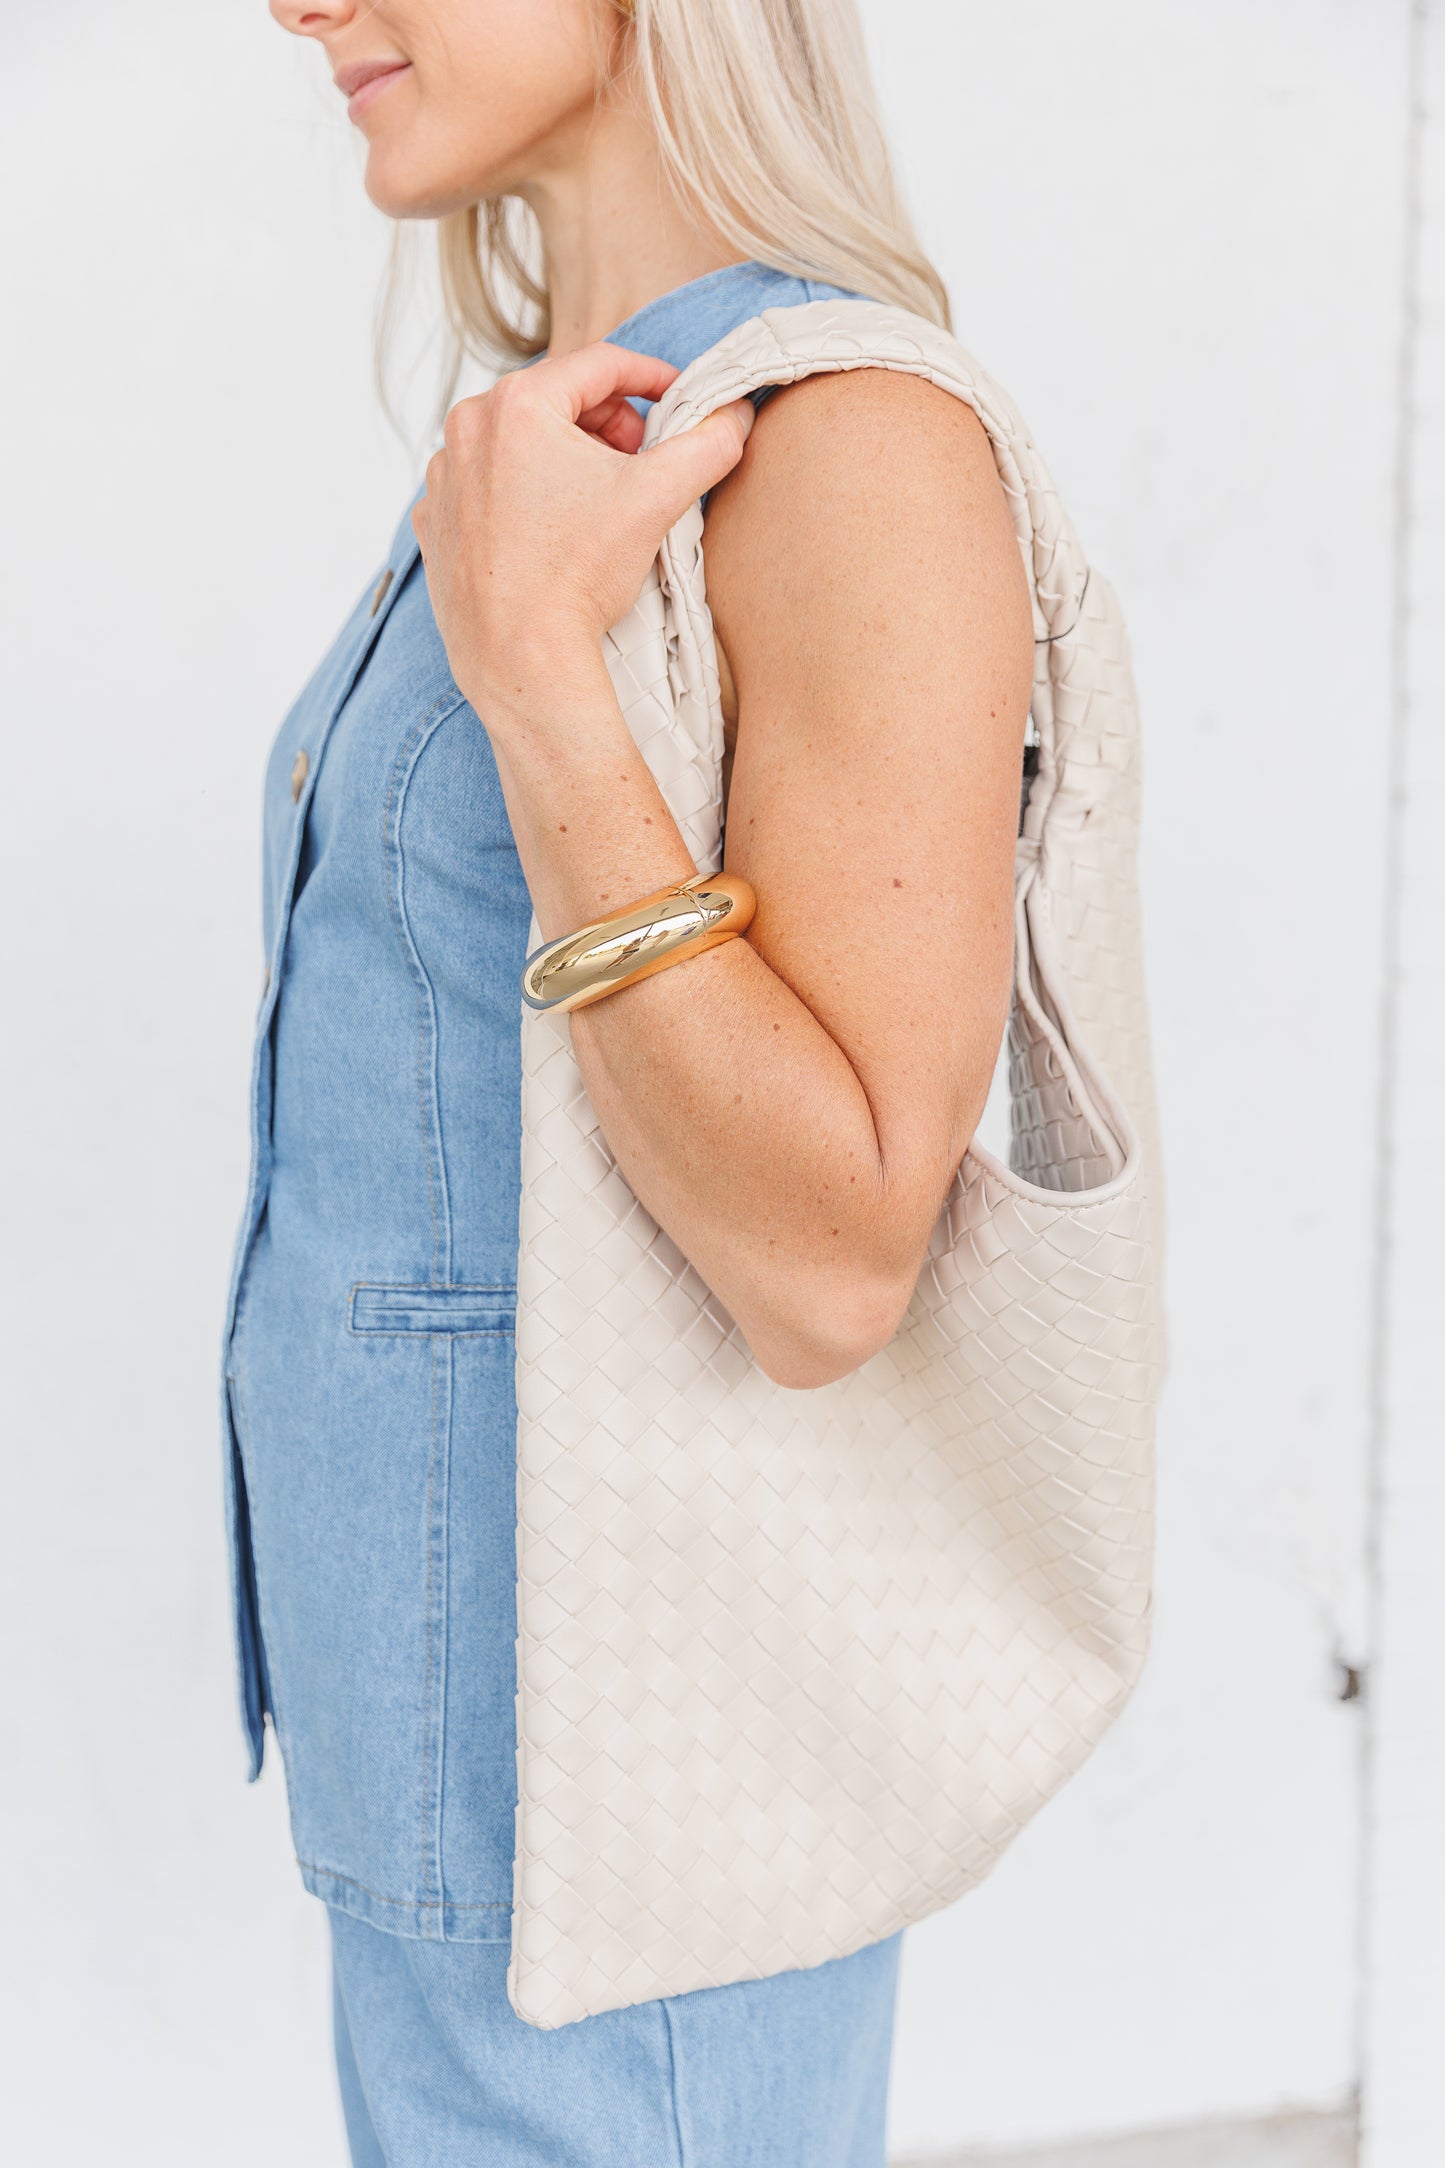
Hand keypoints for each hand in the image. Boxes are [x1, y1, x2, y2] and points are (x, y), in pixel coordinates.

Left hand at [412, 341, 754, 725]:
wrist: (520, 659)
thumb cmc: (577, 578)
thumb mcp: (657, 499)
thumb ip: (707, 444)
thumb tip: (736, 415)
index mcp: (517, 404)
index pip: (599, 365)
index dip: (650, 376)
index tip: (677, 397)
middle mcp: (467, 428)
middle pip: (556, 401)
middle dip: (607, 425)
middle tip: (639, 462)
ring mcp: (444, 477)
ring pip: (518, 444)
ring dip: (564, 459)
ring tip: (596, 504)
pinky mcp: (433, 521)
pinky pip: (486, 486)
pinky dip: (520, 495)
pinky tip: (549, 533)